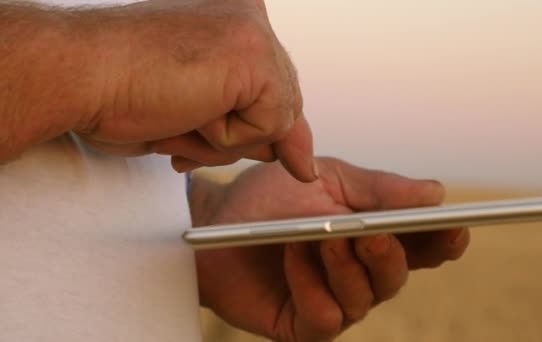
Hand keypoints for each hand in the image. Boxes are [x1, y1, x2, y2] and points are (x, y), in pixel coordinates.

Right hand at [72, 0, 314, 179]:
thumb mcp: (202, 114)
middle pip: (282, 105)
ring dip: (225, 139)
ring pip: (277, 121)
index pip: (275, 86)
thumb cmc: (122, 89)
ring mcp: (255, 33)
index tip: (264, 147)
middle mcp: (250, 17)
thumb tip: (301, 159)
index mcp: (234, 20)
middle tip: (184, 120)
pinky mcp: (255, 57)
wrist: (81, 76)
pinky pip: (269, 127)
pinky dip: (225, 138)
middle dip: (241, 136)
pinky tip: (186, 108)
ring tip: (174, 111)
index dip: (265, 126)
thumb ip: (254, 127)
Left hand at [192, 157, 469, 341]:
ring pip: (364, 299)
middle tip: (375, 233)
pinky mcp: (302, 324)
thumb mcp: (328, 179)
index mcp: (373, 237)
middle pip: (396, 278)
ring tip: (325, 237)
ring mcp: (332, 301)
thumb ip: (379, 189)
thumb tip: (436, 193)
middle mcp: (358, 274)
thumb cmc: (273, 196)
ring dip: (347, 266)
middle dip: (389, 255)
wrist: (216, 217)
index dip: (443, 242)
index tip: (456, 229)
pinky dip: (311, 284)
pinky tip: (293, 255)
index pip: (421, 248)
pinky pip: (325, 316)